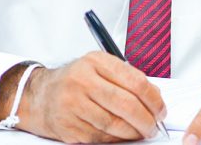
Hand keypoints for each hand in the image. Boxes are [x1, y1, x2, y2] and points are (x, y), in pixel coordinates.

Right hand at [0, 52, 166, 142]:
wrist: (39, 96)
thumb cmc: (75, 81)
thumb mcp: (99, 68)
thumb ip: (127, 78)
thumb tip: (155, 97)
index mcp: (95, 62)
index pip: (135, 82)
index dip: (154, 100)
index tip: (160, 109)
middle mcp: (83, 81)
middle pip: (127, 105)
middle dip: (147, 120)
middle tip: (153, 126)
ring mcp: (74, 105)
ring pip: (115, 125)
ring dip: (133, 133)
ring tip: (140, 132)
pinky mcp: (69, 127)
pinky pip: (101, 137)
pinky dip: (116, 139)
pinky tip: (121, 135)